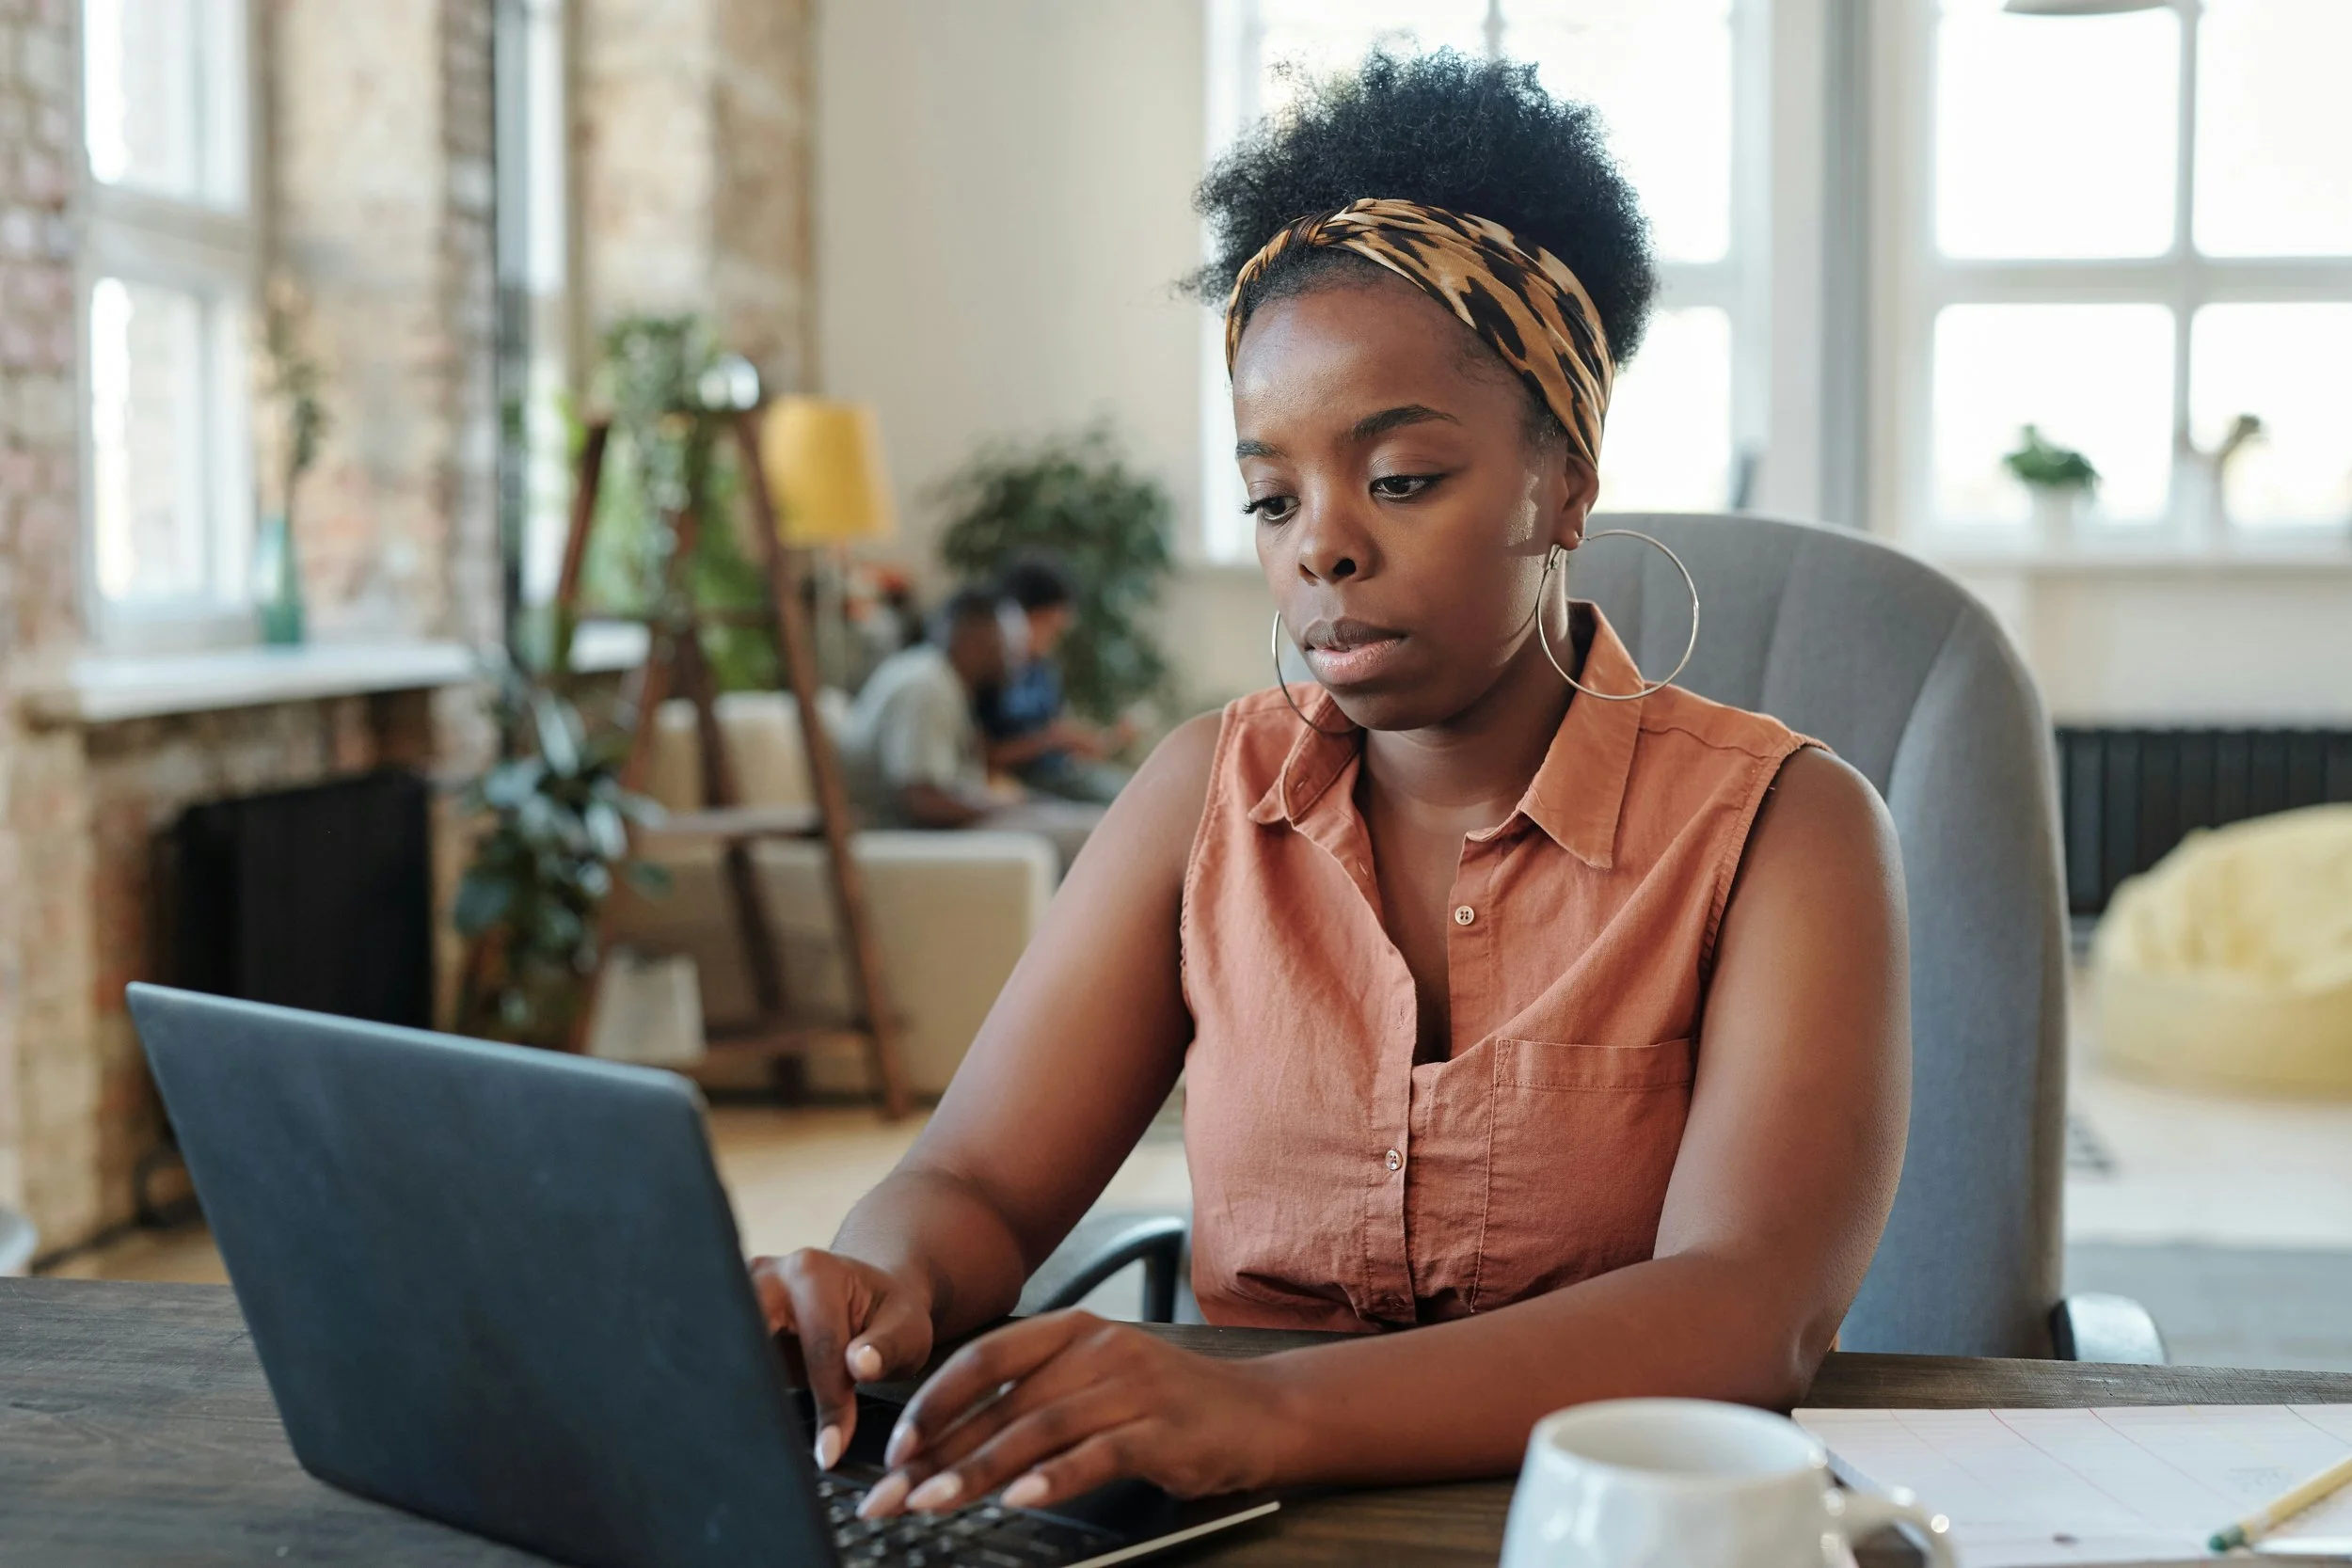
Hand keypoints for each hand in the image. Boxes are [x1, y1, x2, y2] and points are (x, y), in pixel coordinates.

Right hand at [750, 1248, 934, 1472]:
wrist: (866, 1299)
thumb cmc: (888, 1317)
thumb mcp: (907, 1329)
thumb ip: (887, 1348)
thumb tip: (860, 1365)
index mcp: (814, 1273)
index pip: (817, 1349)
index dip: (828, 1404)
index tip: (830, 1453)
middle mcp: (770, 1276)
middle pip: (754, 1342)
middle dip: (761, 1393)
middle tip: (775, 1447)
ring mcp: (743, 1294)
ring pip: (728, 1350)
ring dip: (736, 1393)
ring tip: (752, 1443)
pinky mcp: (730, 1319)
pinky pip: (724, 1358)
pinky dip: (731, 1392)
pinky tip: (741, 1424)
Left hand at [856, 1311, 1295, 1518]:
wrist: (1259, 1412)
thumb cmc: (1165, 1404)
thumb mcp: (1095, 1385)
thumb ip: (1033, 1402)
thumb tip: (946, 1444)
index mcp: (1073, 1331)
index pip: (985, 1358)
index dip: (934, 1401)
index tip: (893, 1446)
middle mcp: (1098, 1350)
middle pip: (1001, 1402)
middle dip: (938, 1451)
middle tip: (892, 1494)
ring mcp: (1132, 1388)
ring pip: (1038, 1429)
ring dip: (979, 1469)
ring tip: (934, 1501)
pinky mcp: (1162, 1431)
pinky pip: (1097, 1454)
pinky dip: (1053, 1478)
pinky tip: (1018, 1498)